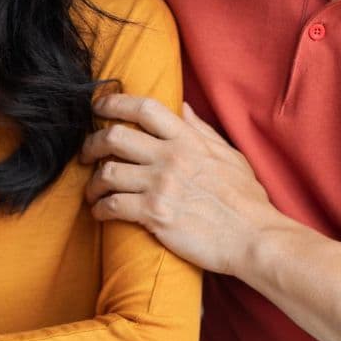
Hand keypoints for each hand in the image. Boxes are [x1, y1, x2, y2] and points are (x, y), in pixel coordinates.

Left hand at [82, 96, 278, 275]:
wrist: (255, 238)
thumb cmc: (246, 200)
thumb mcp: (229, 155)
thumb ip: (201, 130)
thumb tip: (182, 107)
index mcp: (188, 139)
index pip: (144, 108)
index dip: (114, 102)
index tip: (98, 107)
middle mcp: (171, 157)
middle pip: (114, 137)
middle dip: (91, 144)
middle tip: (86, 155)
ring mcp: (162, 185)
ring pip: (108, 173)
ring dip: (93, 183)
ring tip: (93, 192)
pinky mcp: (156, 214)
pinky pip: (113, 205)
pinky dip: (100, 209)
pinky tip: (101, 213)